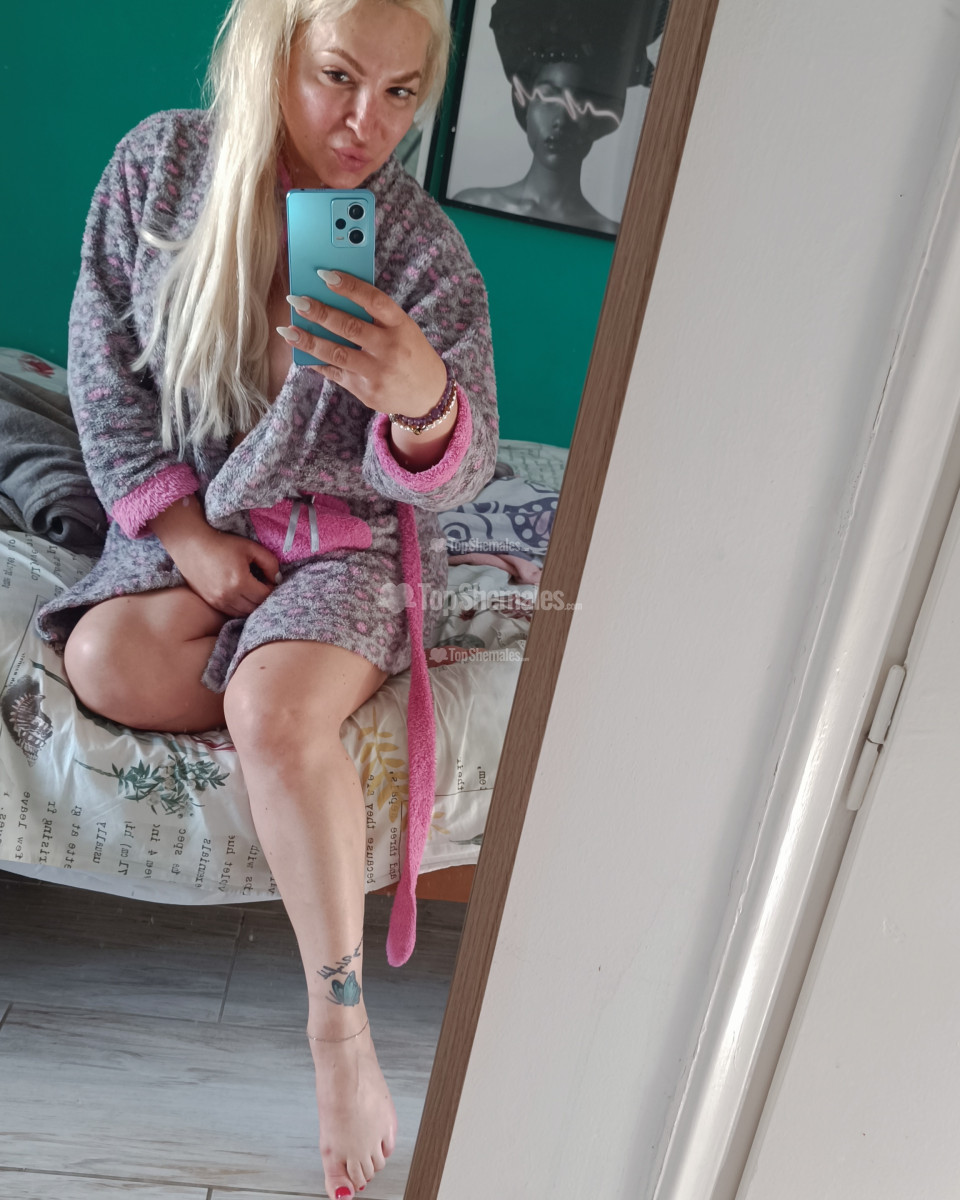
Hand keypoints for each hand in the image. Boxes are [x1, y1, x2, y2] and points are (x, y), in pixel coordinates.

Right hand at [172, 529, 280, 617]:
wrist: (191, 546)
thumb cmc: (222, 544)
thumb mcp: (251, 547)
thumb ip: (270, 563)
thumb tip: (277, 579)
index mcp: (239, 581)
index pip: (265, 595)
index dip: (271, 588)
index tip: (269, 579)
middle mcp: (228, 595)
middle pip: (256, 606)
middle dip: (263, 597)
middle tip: (262, 584)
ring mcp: (218, 601)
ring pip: (244, 612)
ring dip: (252, 604)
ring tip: (251, 589)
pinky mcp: (211, 603)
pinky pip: (232, 612)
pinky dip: (240, 606)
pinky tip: (240, 594)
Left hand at [279, 272, 447, 418]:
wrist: (427, 396)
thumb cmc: (410, 353)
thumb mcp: (403, 329)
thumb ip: (376, 316)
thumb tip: (334, 298)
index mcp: (400, 326)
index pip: (374, 300)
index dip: (349, 286)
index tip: (325, 274)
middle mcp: (389, 349)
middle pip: (349, 327)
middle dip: (319, 313)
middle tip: (296, 301)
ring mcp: (377, 372)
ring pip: (336, 353)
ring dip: (308, 340)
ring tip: (287, 330)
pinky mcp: (366, 391)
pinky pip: (335, 374)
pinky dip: (316, 362)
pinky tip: (301, 353)